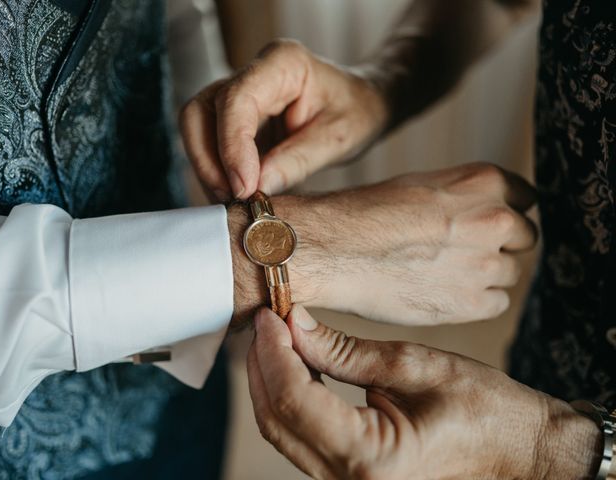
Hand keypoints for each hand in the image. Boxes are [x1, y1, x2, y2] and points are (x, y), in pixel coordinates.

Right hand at [180, 39, 387, 201]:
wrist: (363, 104)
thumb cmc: (357, 112)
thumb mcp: (340, 138)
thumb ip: (298, 161)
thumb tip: (254, 188)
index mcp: (283, 63)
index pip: (236, 100)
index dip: (232, 147)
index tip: (243, 188)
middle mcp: (254, 72)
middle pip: (200, 110)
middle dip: (208, 159)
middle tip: (231, 198)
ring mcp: (240, 92)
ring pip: (197, 126)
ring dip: (208, 168)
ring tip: (233, 201)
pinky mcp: (236, 116)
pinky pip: (210, 141)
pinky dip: (216, 170)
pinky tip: (235, 192)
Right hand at [229, 163, 538, 327]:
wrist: (330, 250)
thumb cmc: (363, 214)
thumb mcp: (419, 185)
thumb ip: (460, 199)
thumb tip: (477, 215)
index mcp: (483, 181)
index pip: (525, 199)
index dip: (504, 214)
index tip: (484, 226)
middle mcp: (493, 219)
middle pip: (524, 237)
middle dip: (498, 245)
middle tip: (460, 254)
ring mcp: (485, 263)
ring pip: (509, 273)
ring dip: (484, 275)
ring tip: (440, 275)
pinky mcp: (472, 303)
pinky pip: (496, 303)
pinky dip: (474, 302)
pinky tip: (440, 294)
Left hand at [248, 306, 600, 479]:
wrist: (519, 451)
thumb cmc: (485, 410)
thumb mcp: (415, 366)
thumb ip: (345, 351)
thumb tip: (294, 324)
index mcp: (370, 458)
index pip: (293, 400)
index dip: (274, 352)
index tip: (270, 314)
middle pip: (277, 421)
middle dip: (263, 365)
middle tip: (267, 320)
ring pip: (283, 432)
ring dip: (272, 381)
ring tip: (276, 337)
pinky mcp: (350, 476)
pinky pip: (303, 438)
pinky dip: (291, 399)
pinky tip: (295, 365)